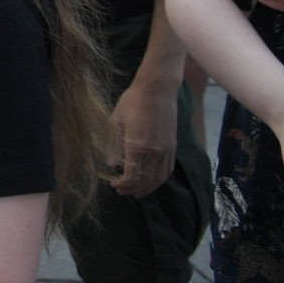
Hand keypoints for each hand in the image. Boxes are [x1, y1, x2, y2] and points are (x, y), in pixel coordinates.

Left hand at [109, 73, 178, 198]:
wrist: (157, 90)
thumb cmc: (132, 102)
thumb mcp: (116, 121)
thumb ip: (114, 145)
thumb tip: (110, 165)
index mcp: (138, 146)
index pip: (132, 175)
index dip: (123, 184)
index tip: (114, 185)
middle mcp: (154, 152)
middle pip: (146, 181)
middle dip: (133, 189)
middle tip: (122, 192)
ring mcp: (166, 150)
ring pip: (159, 178)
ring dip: (148, 188)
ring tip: (136, 192)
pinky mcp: (173, 147)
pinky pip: (168, 170)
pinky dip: (160, 179)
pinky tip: (152, 181)